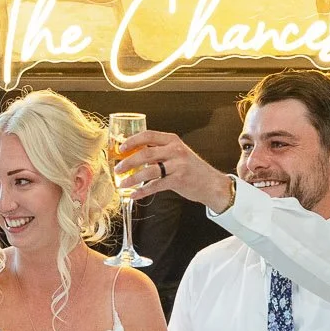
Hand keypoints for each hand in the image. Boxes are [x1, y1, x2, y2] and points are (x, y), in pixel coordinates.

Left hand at [112, 130, 234, 213]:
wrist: (211, 183)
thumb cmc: (191, 168)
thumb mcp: (177, 153)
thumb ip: (159, 152)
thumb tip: (135, 154)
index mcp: (173, 140)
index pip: (149, 135)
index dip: (132, 141)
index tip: (121, 148)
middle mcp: (175, 150)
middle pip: (146, 153)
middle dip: (128, 162)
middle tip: (117, 168)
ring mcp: (178, 165)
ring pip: (149, 170)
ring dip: (132, 178)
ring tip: (122, 183)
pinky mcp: (178, 180)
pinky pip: (155, 185)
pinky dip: (142, 191)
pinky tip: (134, 194)